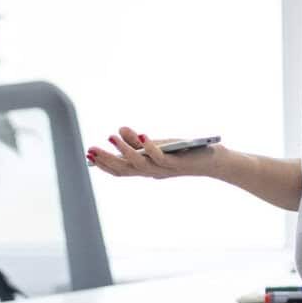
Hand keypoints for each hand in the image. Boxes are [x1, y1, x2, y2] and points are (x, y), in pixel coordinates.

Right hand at [87, 126, 221, 180]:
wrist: (213, 162)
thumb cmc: (184, 153)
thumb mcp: (158, 145)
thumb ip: (139, 142)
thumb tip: (120, 130)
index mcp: (145, 170)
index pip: (120, 171)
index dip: (104, 165)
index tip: (89, 154)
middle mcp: (152, 172)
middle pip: (124, 169)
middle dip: (106, 160)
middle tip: (91, 149)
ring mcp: (163, 168)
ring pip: (138, 164)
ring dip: (123, 151)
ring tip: (112, 136)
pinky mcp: (176, 162)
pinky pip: (159, 156)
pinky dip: (148, 146)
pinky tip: (142, 135)